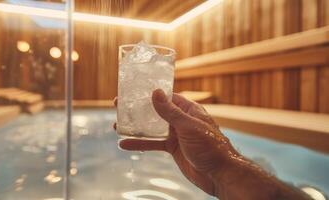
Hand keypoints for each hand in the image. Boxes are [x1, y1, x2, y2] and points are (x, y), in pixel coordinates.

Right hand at [114, 89, 238, 195]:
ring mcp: (176, 134)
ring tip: (117, 125)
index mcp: (188, 110)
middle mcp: (181, 120)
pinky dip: (140, 144)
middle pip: (156, 111)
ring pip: (152, 128)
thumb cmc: (211, 147)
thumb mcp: (188, 127)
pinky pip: (154, 143)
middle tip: (119, 105)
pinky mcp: (173, 148)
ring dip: (135, 127)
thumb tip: (155, 93)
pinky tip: (125, 144)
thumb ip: (171, 112)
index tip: (133, 91)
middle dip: (138, 110)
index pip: (166, 97)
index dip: (149, 93)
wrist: (219, 174)